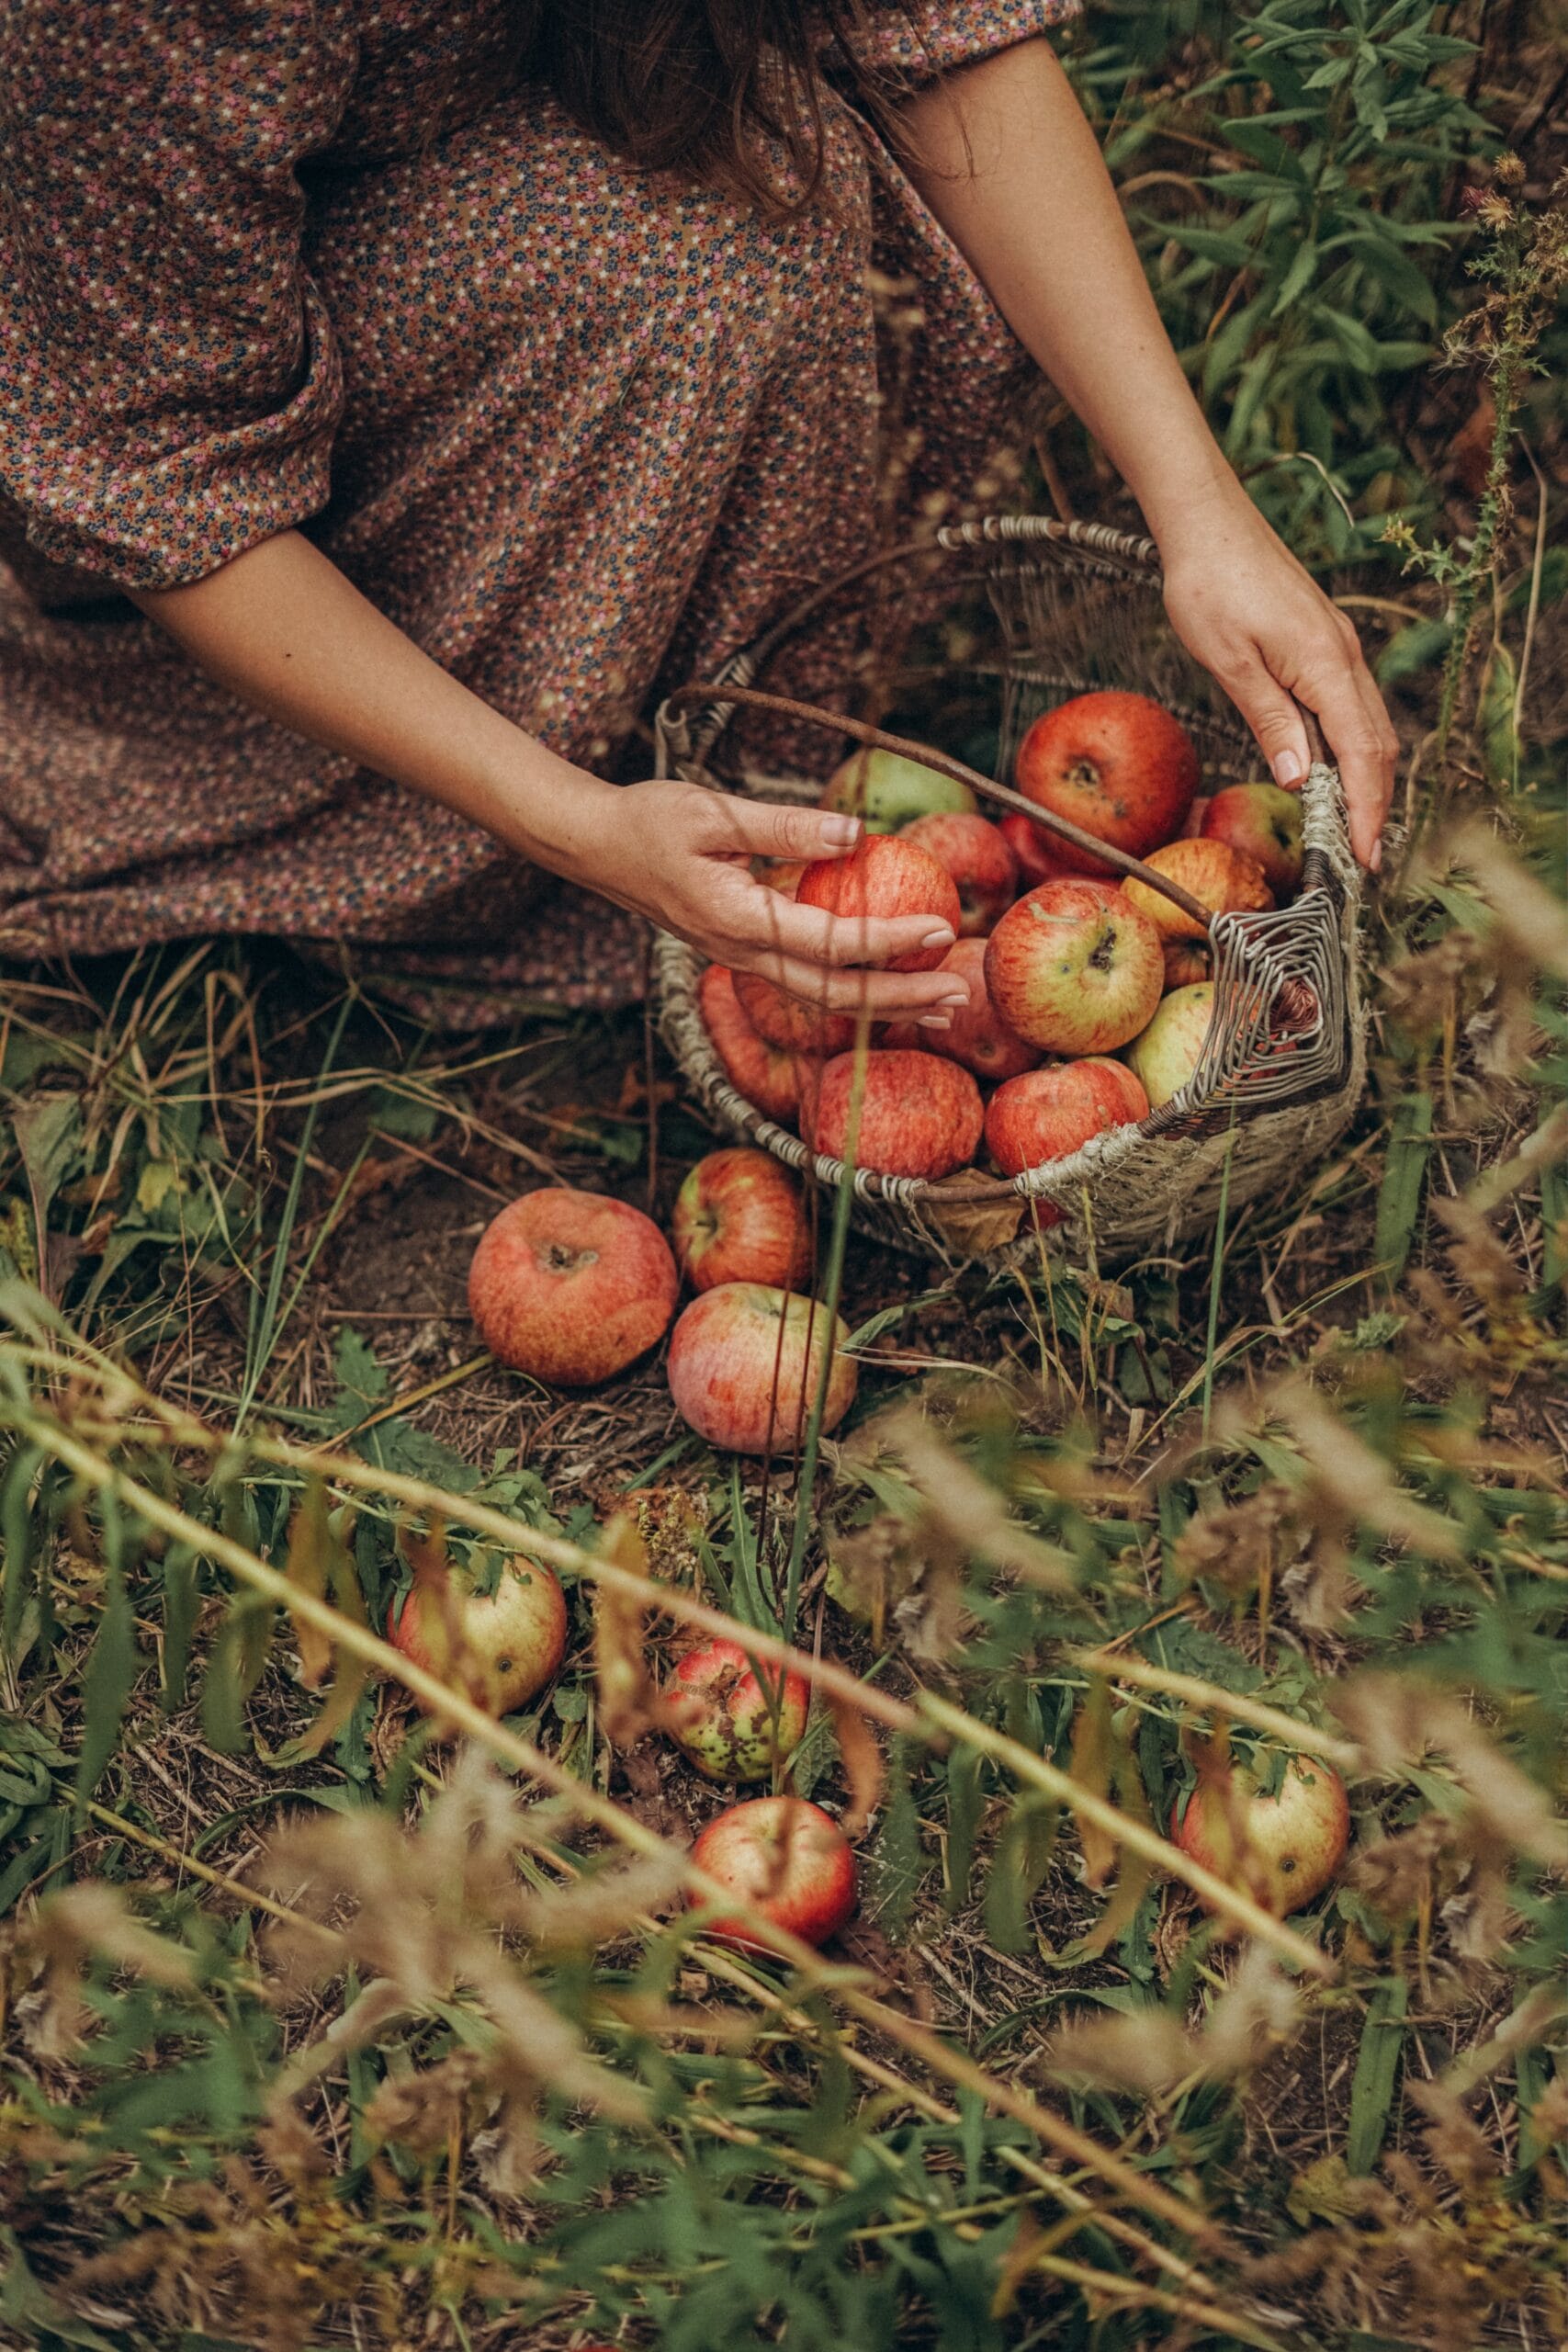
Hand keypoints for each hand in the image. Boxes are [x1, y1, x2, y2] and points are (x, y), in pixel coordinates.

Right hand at [577, 779, 970, 1023]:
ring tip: (942, 1006)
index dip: (889, 942)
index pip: (830, 944)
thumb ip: (786, 826)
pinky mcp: (743, 953)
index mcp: (737, 921)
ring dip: (884, 1006)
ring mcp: (741, 960)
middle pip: (834, 995)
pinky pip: (807, 982)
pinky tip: (889, 985)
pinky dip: (855, 990)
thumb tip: (856, 833)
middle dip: (901, 1000)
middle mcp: (741, 954)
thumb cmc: (650, 821)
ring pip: (822, 998)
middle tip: (960, 995)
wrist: (596, 848)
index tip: (941, 930)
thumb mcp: (714, 811)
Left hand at [1155, 489, 1397, 869]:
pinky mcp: (1321, 642)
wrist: (1207, 521)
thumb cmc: (1208, 585)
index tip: (1365, 857)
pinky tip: (1329, 771)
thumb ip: (1270, 720)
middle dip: (1374, 804)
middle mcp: (1343, 656)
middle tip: (1360, 858)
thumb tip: (1300, 777)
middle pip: (1377, 745)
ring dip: (1365, 778)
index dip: (1367, 810)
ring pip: (1368, 725)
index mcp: (1325, 664)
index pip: (1362, 754)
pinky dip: (1350, 747)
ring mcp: (1336, 647)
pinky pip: (1349, 705)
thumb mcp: (1230, 662)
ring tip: (1350, 828)